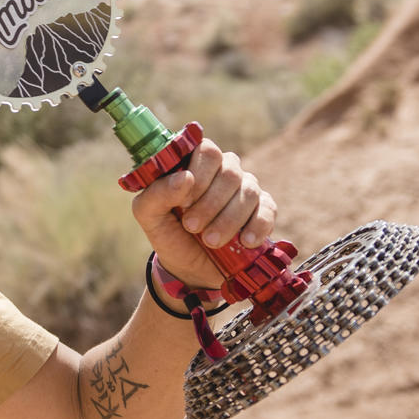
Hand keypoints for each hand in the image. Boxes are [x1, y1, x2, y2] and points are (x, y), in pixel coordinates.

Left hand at [129, 134, 277, 289]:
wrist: (190, 268)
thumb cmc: (169, 232)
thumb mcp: (149, 215)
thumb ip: (157, 193)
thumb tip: (184, 177)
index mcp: (195, 163)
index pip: (207, 150)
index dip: (199, 174)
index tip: (184, 202)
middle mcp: (224, 171)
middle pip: (229, 172)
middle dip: (210, 203)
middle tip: (192, 226)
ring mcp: (246, 189)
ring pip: (248, 192)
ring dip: (228, 219)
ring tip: (211, 241)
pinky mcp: (264, 211)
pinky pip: (268, 211)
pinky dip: (257, 226)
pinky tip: (244, 242)